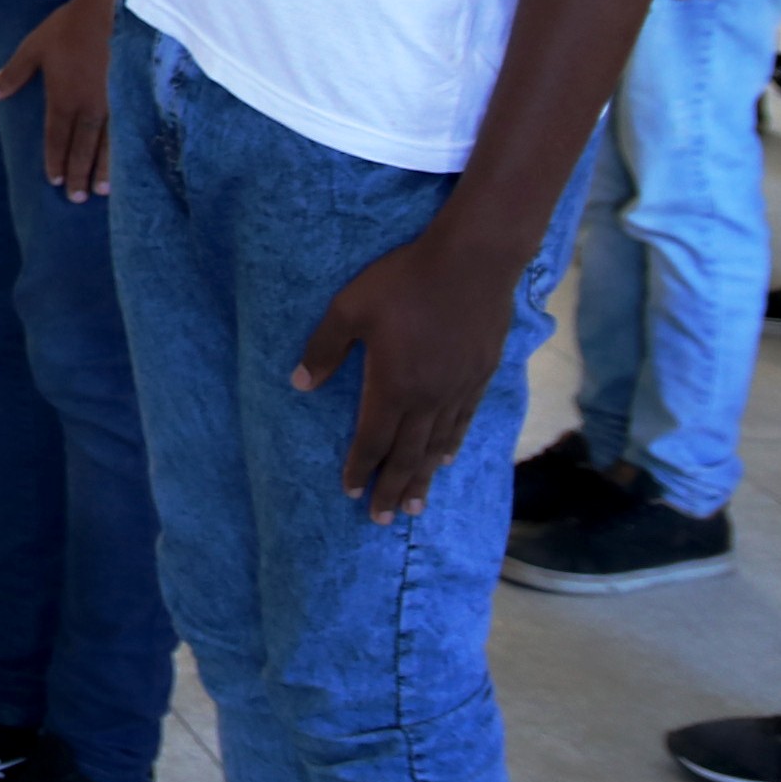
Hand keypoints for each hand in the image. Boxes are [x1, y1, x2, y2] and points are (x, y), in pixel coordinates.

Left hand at [0, 0, 118, 200]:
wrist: (103, 12)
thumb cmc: (64, 31)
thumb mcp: (32, 49)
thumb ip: (12, 74)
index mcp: (63, 96)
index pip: (57, 135)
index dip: (55, 159)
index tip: (54, 182)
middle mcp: (87, 104)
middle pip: (82, 146)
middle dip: (78, 172)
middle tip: (77, 198)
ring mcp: (110, 102)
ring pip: (106, 143)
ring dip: (102, 167)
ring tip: (101, 192)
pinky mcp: (125, 95)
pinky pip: (123, 130)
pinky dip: (122, 150)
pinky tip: (126, 165)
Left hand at [294, 221, 524, 521]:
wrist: (473, 262)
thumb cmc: (405, 280)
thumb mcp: (351, 307)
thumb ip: (324, 348)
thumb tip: (300, 384)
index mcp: (393, 386)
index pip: (373, 440)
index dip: (360, 468)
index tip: (350, 493)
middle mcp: (428, 398)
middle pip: (407, 455)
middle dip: (391, 489)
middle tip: (381, 519)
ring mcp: (458, 389)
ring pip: (437, 445)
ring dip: (423, 477)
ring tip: (415, 506)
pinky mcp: (480, 375)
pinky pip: (463, 422)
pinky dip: (451, 445)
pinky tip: (446, 458)